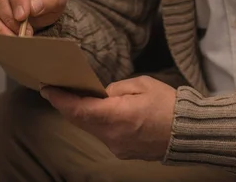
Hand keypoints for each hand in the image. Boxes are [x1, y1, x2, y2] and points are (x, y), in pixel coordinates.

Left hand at [40, 75, 175, 160]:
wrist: (187, 132)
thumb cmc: (167, 104)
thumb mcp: (142, 85)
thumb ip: (117, 89)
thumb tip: (102, 94)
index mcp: (117, 116)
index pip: (79, 110)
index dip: (61, 100)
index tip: (47, 89)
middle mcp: (113, 136)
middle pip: (80, 121)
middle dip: (66, 105)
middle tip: (54, 90)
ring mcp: (117, 147)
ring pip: (90, 128)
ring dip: (81, 114)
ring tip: (74, 97)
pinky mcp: (123, 152)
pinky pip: (103, 135)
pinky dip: (95, 122)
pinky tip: (96, 111)